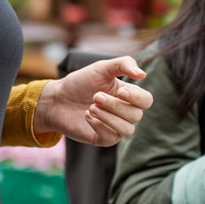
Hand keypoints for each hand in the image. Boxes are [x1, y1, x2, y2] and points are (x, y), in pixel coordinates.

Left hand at [33, 56, 150, 144]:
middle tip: (95, 96)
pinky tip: (87, 115)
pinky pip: (111, 138)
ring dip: (109, 117)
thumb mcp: (101, 68)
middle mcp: (126, 113)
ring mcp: (115, 127)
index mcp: (129, 96)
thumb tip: (143, 74)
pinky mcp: (103, 139)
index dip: (136, 98)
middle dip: (115, 106)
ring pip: (127, 130)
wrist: (57, 98)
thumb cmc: (81, 82)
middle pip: (136, 115)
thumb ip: (123, 64)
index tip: (120, 91)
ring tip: (91, 107)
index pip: (147, 100)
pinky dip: (99, 126)